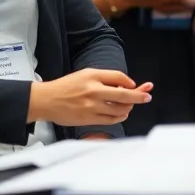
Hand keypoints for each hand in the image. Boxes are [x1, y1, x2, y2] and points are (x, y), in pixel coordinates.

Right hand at [28, 69, 153, 126]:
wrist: (47, 100)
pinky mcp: (90, 119)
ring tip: (130, 105)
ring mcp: (92, 106)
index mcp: (92, 75)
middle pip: (124, 94)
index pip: (119, 77)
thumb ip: (104, 79)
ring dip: (129, 107)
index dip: (130, 82)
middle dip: (139, 95)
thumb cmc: (65, 87)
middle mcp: (94, 90)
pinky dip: (121, 117)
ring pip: (120, 109)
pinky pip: (112, 119)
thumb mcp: (84, 75)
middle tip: (147, 96)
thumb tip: (125, 85)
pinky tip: (122, 114)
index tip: (135, 85)